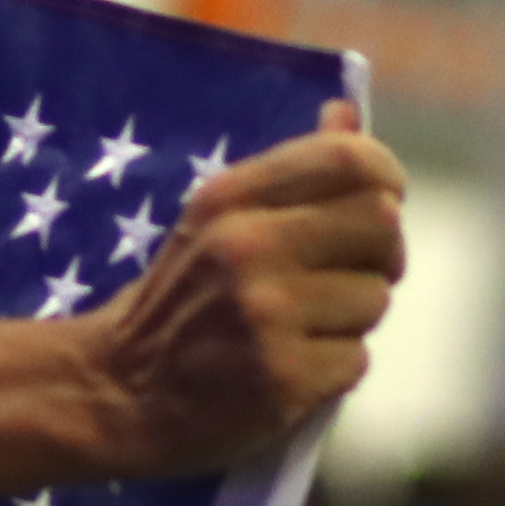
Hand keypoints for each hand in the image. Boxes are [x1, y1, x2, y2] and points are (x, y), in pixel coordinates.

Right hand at [78, 113, 403, 481]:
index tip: (386, 200)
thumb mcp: (215, 221)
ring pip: (375, 298)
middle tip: (353, 274)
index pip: (348, 158)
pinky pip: (357, 359)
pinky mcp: (284, 376)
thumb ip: (288, 173)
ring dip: (353, 318)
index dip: (386, 176)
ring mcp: (267, 314)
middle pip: (381, 225)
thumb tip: (345, 113)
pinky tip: (292, 367)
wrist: (119, 392)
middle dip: (381, 254)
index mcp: (230, 198)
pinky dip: (334, 368)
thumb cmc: (182, 300)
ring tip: (304, 328)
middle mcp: (248, 248)